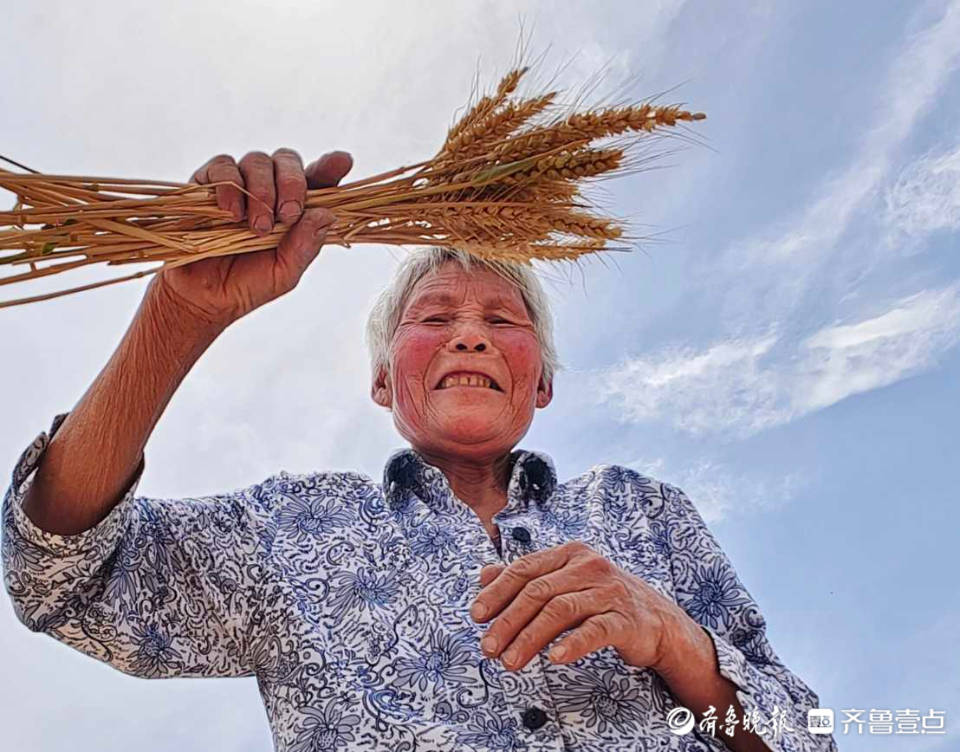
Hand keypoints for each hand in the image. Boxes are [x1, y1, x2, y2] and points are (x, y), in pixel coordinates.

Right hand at [145, 148, 352, 330]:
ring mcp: (239, 183)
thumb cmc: (248, 284)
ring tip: (257, 227)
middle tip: (288, 214)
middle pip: (288, 161)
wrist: (203, 297)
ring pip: (257, 161)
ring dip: (262, 192)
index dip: (331, 167)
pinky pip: (222, 167)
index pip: (318, 180)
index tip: (342, 161)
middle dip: (293, 183)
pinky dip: (230, 186)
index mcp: (295, 209)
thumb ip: (305, 246)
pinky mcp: (207, 183)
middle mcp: (270, 189)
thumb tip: (327, 214)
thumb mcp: (284, 273)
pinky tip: (232, 213)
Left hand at [470, 541, 693, 672]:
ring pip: (560, 610)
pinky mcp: (625, 619)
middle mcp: (589, 566)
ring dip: (530, 637)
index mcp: (570, 554)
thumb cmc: (603, 601)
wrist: (657, 621)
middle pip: (538, 591)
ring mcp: (609, 591)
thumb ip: (526, 578)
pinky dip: (571, 644)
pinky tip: (553, 658)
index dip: (497, 592)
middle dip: (508, 620)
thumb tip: (483, 575)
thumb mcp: (564, 583)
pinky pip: (594, 630)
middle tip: (488, 647)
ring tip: (510, 661)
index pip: (525, 569)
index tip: (476, 616)